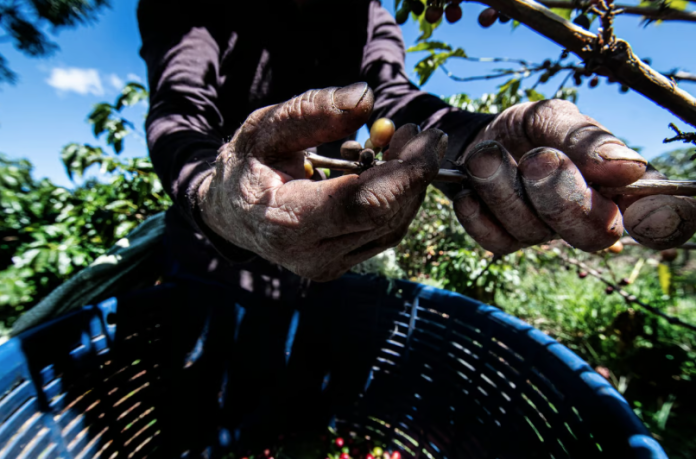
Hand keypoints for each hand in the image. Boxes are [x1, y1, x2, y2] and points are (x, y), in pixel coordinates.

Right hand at [198, 83, 446, 280]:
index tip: (429, 138)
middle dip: (412, 172)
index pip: (365, 203)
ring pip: (391, 226)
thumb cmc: (246, 165)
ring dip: (407, 185)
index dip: (407, 172)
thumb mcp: (266, 128)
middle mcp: (312, 255)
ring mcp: (327, 266)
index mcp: (287, 222)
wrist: (230, 211)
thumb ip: (312, 112)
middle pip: (386, 215)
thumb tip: (367, 99)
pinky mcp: (339, 264)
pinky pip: (382, 232)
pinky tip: (383, 171)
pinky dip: (394, 199)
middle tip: (414, 133)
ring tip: (398, 145)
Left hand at [454, 99, 695, 253]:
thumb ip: (586, 138)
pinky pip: (496, 241)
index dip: (664, 217)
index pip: (655, 211)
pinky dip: (478, 212)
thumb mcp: (552, 117)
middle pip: (593, 233)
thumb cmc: (525, 129)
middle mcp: (584, 216)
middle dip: (562, 196)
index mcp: (613, 184)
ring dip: (504, 188)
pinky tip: (469, 190)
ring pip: (534, 232)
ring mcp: (543, 233)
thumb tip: (631, 168)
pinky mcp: (504, 241)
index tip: (649, 212)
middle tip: (537, 159)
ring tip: (486, 156)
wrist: (473, 138)